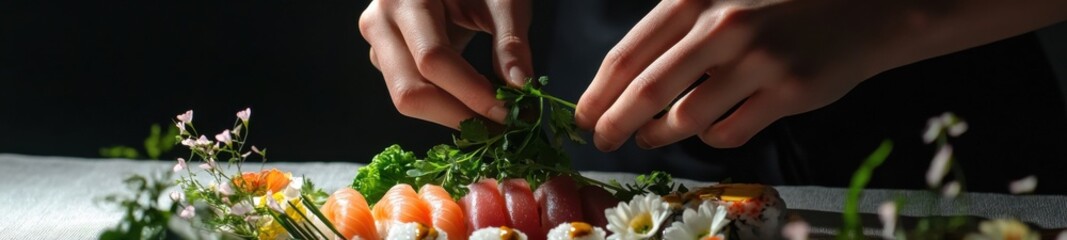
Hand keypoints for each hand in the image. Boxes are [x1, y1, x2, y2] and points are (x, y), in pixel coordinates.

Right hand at [360, 0, 531, 128]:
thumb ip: (511, 41)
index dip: (472, 93)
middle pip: (410, 90)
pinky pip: (410, 89)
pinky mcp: (385, 55)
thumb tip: (521, 87)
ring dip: (450, 115)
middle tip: (500, 129)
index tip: (508, 114)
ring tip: (491, 120)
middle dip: (458, 116)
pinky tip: (472, 105)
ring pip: (405, 98)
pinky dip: (443, 104)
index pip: (433, 60)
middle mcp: (380, 21)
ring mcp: (378, 41)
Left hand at [575, 0, 1066, 150]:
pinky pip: (729, 132)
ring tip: (652, 136)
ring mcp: (757, 62)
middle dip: (617, 121)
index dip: (600, 90)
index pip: (630, 52)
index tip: (584, 113)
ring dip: (661, 134)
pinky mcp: (788, 92)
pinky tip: (708, 129)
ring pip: (687, 118)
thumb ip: (678, 26)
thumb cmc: (782, 0)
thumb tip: (624, 78)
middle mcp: (724, 27)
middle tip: (603, 138)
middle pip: (648, 91)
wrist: (864, 5)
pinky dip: (710, 137)